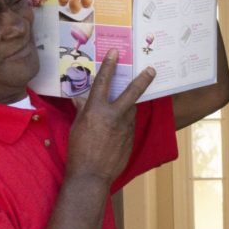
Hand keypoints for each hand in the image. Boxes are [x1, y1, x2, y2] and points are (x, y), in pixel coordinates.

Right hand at [65, 50, 156, 184]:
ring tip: (120, 109)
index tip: (116, 53)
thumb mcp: (77, 128)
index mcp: (96, 110)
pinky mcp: (130, 139)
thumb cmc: (78, 152)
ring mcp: (124, 127)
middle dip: (143, 80)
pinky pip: (128, 125)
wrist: (92, 176)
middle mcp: (113, 116)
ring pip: (130, 110)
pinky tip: (116, 130)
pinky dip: (124, 123)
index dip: (110, 65)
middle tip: (151, 70)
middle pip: (132, 93)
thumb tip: (80, 99)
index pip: (103, 82)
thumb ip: (82, 111)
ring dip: (128, 106)